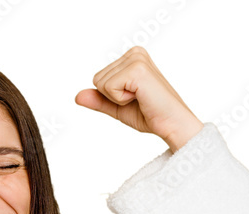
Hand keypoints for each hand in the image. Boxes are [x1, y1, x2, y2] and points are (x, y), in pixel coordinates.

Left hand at [74, 46, 203, 152]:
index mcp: (132, 57)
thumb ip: (98, 100)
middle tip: (137, 99)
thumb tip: (77, 96)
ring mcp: (136, 59)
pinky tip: (141, 97)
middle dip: (112, 97)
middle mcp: (134, 53)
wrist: (171, 124)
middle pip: (97, 79)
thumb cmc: (150, 115)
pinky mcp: (137, 69)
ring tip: (140, 98)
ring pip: (100, 83)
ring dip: (117, 98)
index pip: (98, 78)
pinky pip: (108, 88)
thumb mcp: (117, 107)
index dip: (111, 96)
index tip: (134, 98)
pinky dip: (120, 99)